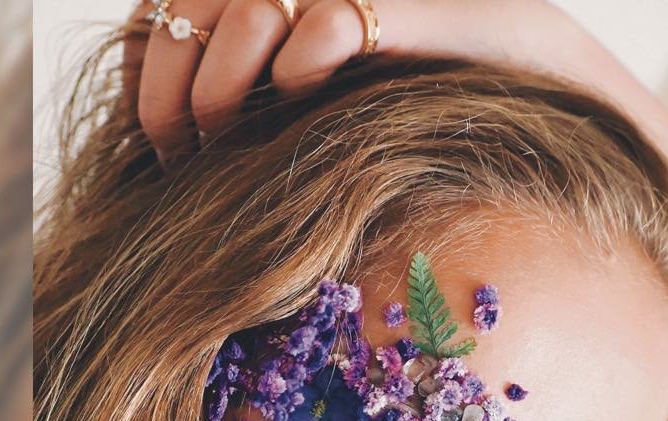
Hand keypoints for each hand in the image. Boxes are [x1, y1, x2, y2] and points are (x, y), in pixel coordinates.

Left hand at [122, 0, 513, 164]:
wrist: (521, 84)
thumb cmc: (410, 108)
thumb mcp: (314, 116)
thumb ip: (250, 112)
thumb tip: (179, 155)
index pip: (165, 10)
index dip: (146, 71)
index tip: (157, 142)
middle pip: (184, 8)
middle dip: (168, 93)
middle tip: (181, 158)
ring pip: (241, 12)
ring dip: (220, 86)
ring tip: (231, 143)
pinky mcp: (391, 6)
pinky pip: (320, 28)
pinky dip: (298, 69)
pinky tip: (306, 103)